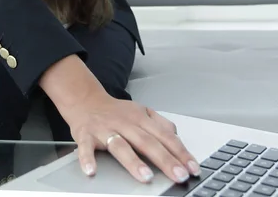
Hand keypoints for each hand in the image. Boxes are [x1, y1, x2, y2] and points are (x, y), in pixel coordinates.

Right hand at [62, 91, 201, 184]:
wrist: (85, 100)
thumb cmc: (115, 111)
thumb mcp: (140, 111)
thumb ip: (160, 123)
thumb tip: (176, 135)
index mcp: (140, 117)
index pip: (164, 136)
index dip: (180, 152)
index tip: (192, 168)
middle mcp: (124, 123)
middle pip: (147, 142)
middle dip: (165, 159)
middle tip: (179, 175)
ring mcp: (105, 129)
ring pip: (120, 145)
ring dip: (133, 161)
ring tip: (146, 176)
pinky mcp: (86, 135)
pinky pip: (86, 148)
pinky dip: (87, 159)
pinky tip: (91, 171)